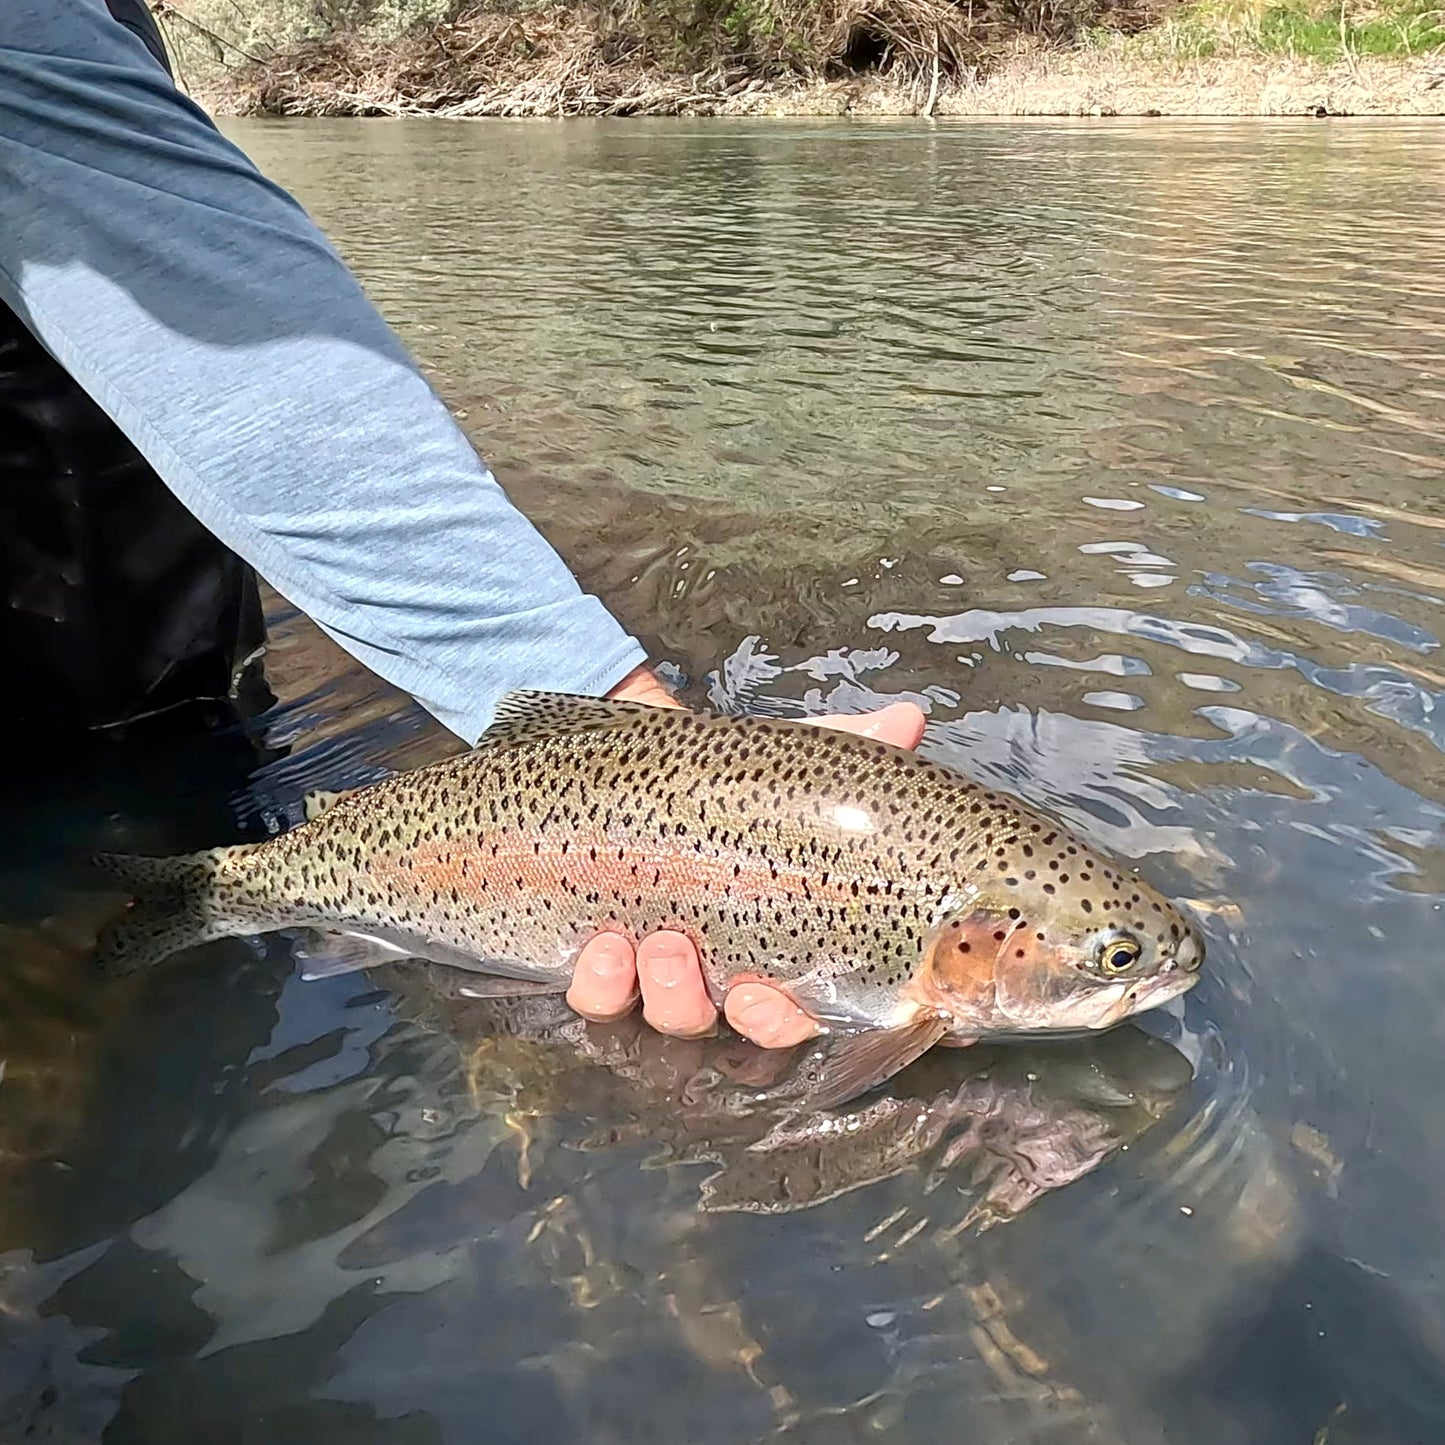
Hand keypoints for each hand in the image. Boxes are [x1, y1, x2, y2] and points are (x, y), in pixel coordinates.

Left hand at [566, 668, 926, 1047]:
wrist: (636, 761)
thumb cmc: (726, 780)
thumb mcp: (785, 765)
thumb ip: (847, 747)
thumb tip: (908, 719)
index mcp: (773, 945)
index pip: (789, 1014)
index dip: (778, 1020)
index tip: (757, 996)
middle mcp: (714, 974)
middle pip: (718, 1027)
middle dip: (702, 1004)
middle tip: (691, 958)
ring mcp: (653, 973)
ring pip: (660, 1016)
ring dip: (661, 993)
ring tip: (653, 940)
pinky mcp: (598, 960)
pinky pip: (596, 998)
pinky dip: (597, 983)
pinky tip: (602, 944)